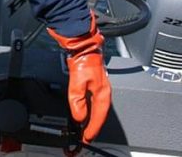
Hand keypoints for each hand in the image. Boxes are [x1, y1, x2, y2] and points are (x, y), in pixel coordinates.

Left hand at [47, 13, 109, 142]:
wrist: (83, 44)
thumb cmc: (83, 59)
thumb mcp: (77, 83)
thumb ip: (77, 101)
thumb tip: (79, 116)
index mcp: (102, 93)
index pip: (98, 117)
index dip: (92, 129)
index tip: (86, 138)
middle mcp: (104, 92)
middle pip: (100, 115)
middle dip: (93, 127)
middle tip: (86, 137)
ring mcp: (101, 87)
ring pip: (98, 109)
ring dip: (92, 119)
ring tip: (85, 128)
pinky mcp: (96, 83)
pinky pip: (95, 102)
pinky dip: (91, 110)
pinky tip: (86, 112)